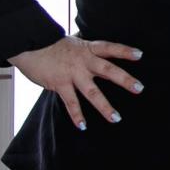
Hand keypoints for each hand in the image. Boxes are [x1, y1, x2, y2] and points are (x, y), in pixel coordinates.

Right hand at [9, 35, 143, 129]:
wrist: (29, 44)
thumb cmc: (51, 45)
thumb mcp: (73, 43)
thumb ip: (86, 52)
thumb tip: (98, 58)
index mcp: (87, 49)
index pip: (109, 48)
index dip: (124, 51)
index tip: (140, 55)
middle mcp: (83, 60)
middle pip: (107, 70)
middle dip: (124, 80)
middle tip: (139, 89)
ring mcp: (72, 72)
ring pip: (92, 91)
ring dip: (104, 106)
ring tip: (116, 118)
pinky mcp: (59, 83)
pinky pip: (71, 102)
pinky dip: (77, 115)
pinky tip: (83, 126)